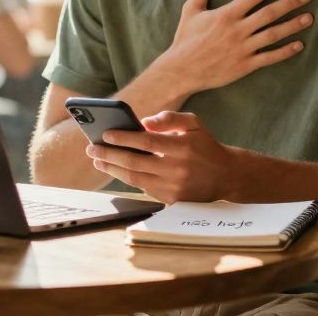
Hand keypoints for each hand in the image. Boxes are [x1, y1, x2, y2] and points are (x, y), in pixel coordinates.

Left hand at [87, 111, 237, 202]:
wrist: (225, 176)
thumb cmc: (205, 145)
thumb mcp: (194, 123)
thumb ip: (170, 119)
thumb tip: (144, 122)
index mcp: (182, 147)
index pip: (146, 142)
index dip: (124, 138)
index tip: (106, 133)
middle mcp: (177, 169)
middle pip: (135, 162)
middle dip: (110, 154)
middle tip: (92, 148)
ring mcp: (173, 187)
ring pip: (135, 178)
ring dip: (112, 169)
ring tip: (98, 159)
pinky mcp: (171, 200)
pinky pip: (142, 188)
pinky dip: (126, 178)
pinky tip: (115, 169)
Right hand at [157, 0, 312, 94]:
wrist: (181, 70)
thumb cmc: (186, 38)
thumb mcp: (191, 9)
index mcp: (226, 14)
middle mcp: (237, 30)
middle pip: (269, 13)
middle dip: (290, 2)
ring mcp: (242, 49)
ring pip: (273, 34)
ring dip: (293, 25)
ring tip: (309, 17)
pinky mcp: (245, 66)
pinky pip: (269, 57)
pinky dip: (285, 51)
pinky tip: (299, 45)